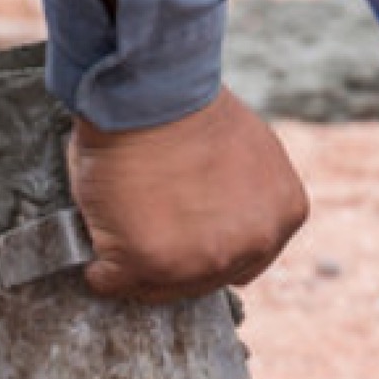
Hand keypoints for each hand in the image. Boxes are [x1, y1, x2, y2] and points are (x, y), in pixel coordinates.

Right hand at [69, 88, 308, 302]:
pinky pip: (111, 282)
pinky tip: (95, 251)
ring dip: (134, 269)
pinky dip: (98, 270)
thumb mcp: (247, 156)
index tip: (178, 238)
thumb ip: (239, 200)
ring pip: (157, 289)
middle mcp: (249, 247)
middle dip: (169, 263)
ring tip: (117, 238)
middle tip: (141, 238)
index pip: (240, 263)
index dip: (202, 249)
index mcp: (282, 219)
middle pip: (199, 282)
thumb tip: (207, 224)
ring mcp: (199, 261)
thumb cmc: (187, 108)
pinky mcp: (148, 262)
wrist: (152, 89)